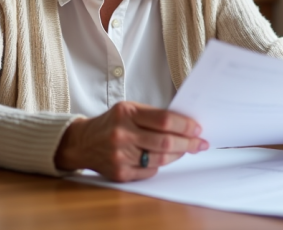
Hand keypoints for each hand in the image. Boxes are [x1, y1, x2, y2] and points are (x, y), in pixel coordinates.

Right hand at [54, 101, 207, 181]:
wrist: (82, 143)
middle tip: (200, 143)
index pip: (164, 120)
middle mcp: (122, 134)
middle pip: (166, 142)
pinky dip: (160, 164)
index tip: (197, 129)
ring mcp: (120, 156)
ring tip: (185, 150)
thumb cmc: (111, 123)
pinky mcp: (120, 173)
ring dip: (178, 155)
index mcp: (126, 113)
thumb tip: (184, 125)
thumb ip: (153, 115)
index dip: (185, 126)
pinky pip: (150, 171)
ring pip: (161, 159)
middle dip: (188, 143)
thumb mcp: (128, 110)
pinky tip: (162, 158)